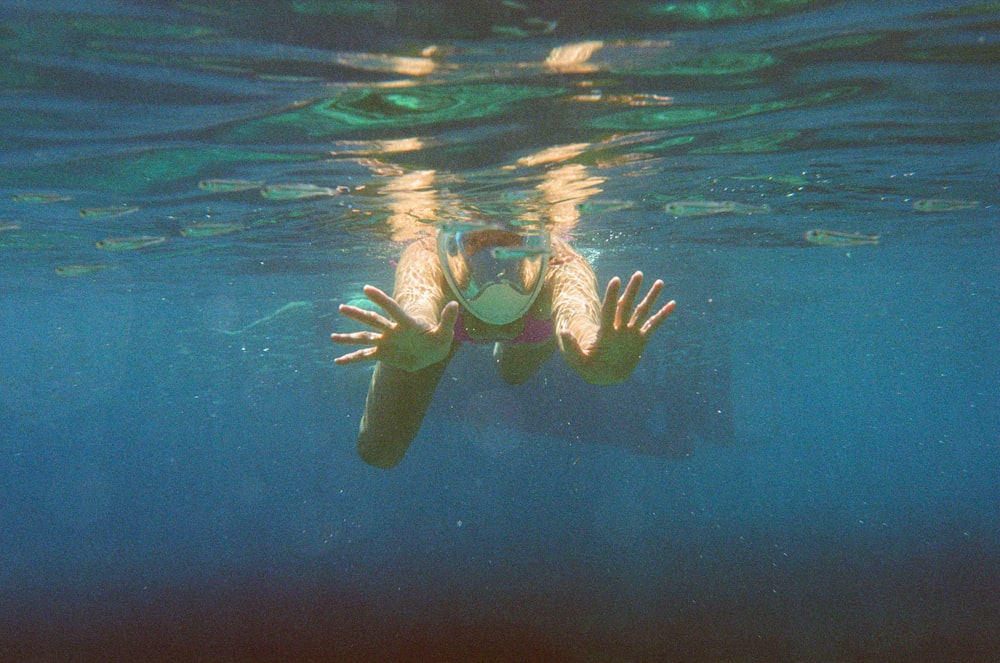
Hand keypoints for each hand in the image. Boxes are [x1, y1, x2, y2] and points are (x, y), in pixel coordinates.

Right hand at [331, 285, 459, 371]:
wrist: (430, 353)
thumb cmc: (438, 341)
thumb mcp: (444, 333)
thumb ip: (447, 320)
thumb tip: (455, 304)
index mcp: (406, 323)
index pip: (392, 309)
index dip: (380, 299)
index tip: (366, 289)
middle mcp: (392, 330)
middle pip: (373, 321)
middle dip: (358, 315)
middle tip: (341, 308)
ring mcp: (385, 342)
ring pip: (364, 338)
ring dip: (349, 338)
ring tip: (332, 337)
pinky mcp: (383, 354)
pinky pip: (364, 357)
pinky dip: (351, 359)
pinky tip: (337, 362)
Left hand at [559, 271, 674, 383]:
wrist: (601, 374)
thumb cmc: (588, 366)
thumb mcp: (577, 359)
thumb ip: (571, 346)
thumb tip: (563, 332)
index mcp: (605, 331)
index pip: (609, 310)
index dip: (612, 296)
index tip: (616, 280)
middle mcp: (619, 328)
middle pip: (627, 305)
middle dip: (633, 290)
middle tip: (639, 274)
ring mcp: (630, 333)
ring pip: (642, 311)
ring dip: (651, 298)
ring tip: (660, 282)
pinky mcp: (640, 340)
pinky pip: (653, 326)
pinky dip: (663, 316)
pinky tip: (672, 304)